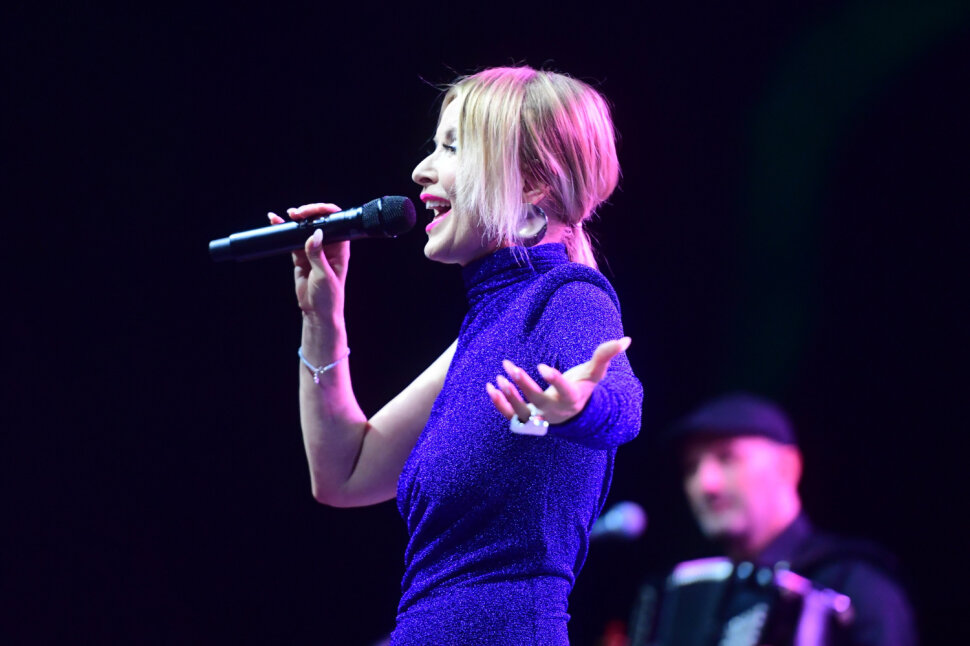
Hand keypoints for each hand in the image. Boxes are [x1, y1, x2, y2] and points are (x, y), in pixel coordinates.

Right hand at [267, 203, 349, 320]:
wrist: (317, 312)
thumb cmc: (329, 296)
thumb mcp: (324, 275)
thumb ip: (317, 254)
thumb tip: (315, 233)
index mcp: (340, 248)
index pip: (335, 223)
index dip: (324, 213)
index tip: (310, 212)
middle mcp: (328, 247)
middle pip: (318, 223)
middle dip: (308, 214)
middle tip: (296, 214)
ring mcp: (313, 251)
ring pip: (304, 231)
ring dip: (295, 221)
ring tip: (286, 216)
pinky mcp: (301, 257)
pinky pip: (292, 241)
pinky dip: (285, 232)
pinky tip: (277, 222)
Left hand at [486, 337, 631, 425]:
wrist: (573, 415)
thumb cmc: (583, 388)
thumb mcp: (594, 373)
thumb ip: (605, 355)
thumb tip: (626, 339)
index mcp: (572, 399)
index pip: (563, 391)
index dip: (553, 380)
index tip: (541, 366)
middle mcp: (554, 410)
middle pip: (538, 401)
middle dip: (524, 386)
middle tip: (510, 367)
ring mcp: (539, 416)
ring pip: (522, 412)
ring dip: (509, 397)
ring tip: (499, 378)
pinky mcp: (526, 418)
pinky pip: (510, 416)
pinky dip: (499, 404)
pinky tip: (491, 387)